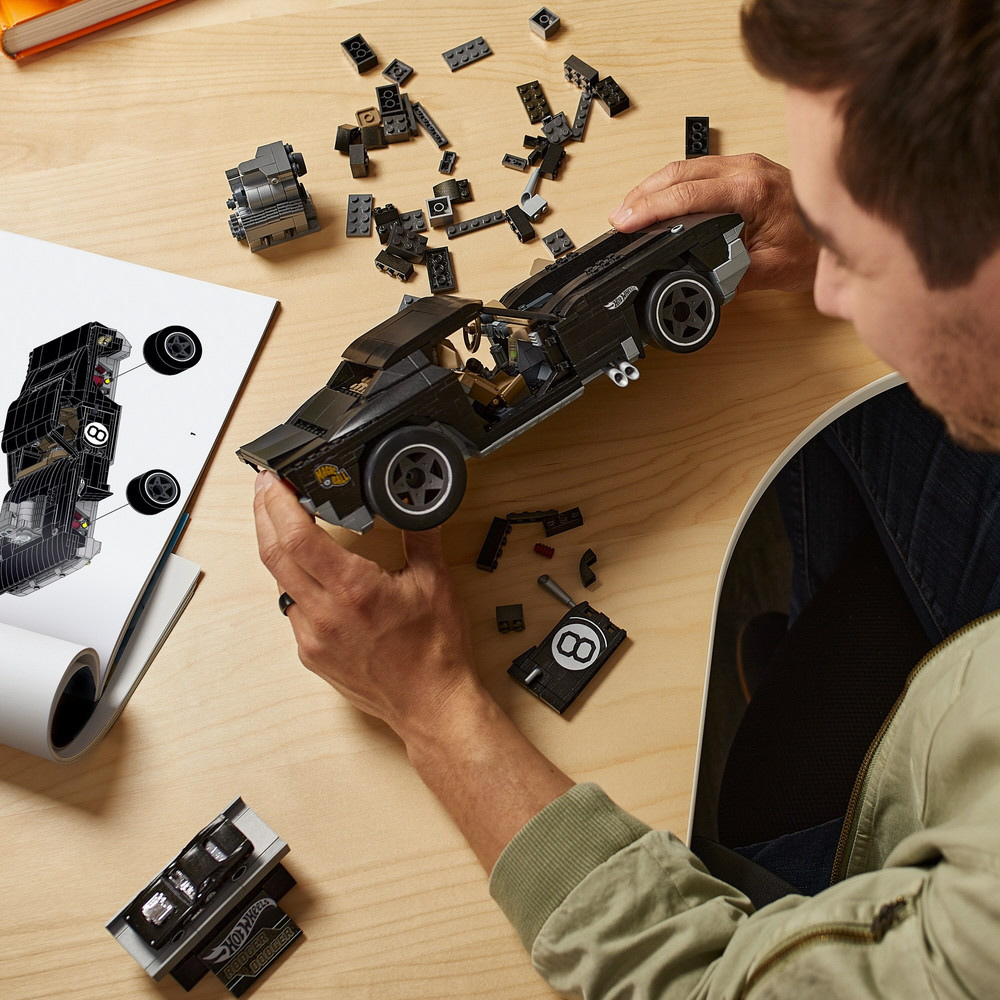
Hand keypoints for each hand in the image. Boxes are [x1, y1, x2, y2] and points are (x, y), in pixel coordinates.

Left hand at [252, 472, 480, 743]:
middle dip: (264, 514)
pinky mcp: (311, 654)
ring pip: (279, 581)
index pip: (297, 536)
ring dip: (277, 548)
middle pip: (273, 554)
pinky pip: (292, 609)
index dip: (277, 503)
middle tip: (266, 489)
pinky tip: (310, 572)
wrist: (430, 704)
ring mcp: (312, 637)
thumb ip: (421, 534)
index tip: (272, 481)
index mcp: (353, 590)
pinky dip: (295, 582)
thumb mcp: (435, 581)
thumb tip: (418, 504)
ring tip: (285, 523)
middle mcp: (324, 614)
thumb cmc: (434, 651)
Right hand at [609, 153, 817, 293]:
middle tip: (619, 217)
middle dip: (643, 193)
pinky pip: (701, 168)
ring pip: (687, 166)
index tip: (627, 221)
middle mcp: (749, 169)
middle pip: (679, 171)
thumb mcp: (772, 270)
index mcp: (752, 190)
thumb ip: (732, 275)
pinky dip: (674, 182)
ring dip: (655, 186)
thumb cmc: (818, 246)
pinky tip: (662, 196)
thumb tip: (700, 282)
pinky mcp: (747, 168)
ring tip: (631, 208)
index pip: (687, 195)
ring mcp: (747, 164)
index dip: (651, 208)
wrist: (846, 231)